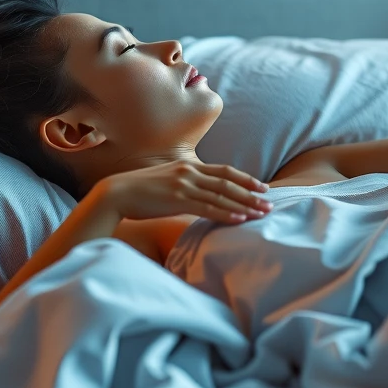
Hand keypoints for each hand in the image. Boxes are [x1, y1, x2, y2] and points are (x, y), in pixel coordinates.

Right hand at [94, 160, 272, 224]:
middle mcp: (190, 173)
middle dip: (252, 194)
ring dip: (244, 205)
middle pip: (229, 183)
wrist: (117, 192)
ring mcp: (184, 185)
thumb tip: (200, 196)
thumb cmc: (141, 190)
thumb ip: (186, 185)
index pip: (225, 172)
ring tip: (262, 214)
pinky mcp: (177, 200)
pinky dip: (226, 214)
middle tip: (270, 203)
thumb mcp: (168, 182)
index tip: (262, 187)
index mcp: (189, 167)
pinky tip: (240, 219)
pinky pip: (207, 208)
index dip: (246, 179)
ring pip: (222, 196)